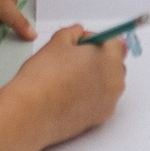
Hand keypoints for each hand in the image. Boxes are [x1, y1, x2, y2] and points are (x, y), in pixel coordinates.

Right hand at [0, 23, 127, 146]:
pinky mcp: (100, 118)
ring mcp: (109, 101)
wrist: (33, 113)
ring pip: (107, 83)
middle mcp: (116, 80)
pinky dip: (90, 97)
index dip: (94, 40)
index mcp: (110, 57)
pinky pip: (100, 101)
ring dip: (94, 78)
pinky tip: (70, 95)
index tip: (80, 43)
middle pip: (112, 63)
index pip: (112, 41)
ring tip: (68, 79)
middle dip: (96, 59)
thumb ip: (73, 32)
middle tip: (72, 60)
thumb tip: (78, 33)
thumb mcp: (57, 42)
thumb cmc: (44, 79)